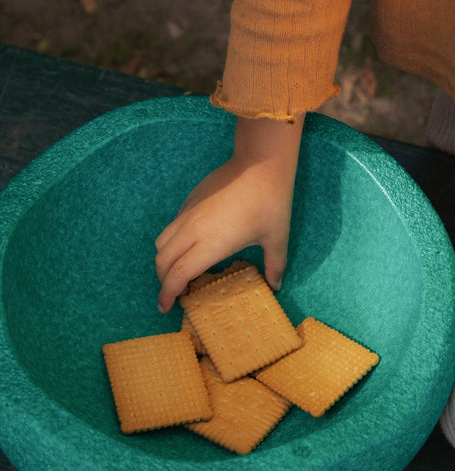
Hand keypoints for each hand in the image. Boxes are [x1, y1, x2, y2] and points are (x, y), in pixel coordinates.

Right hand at [155, 116, 301, 312]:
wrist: (260, 164)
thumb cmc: (270, 202)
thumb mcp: (277, 238)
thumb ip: (274, 265)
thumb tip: (276, 286)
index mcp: (210, 244)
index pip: (178, 275)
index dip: (167, 294)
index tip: (166, 307)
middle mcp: (192, 230)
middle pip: (162, 262)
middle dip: (163, 282)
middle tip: (175, 294)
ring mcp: (188, 214)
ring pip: (161, 243)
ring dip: (164, 262)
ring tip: (180, 272)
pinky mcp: (189, 201)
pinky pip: (171, 228)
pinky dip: (171, 244)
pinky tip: (190, 247)